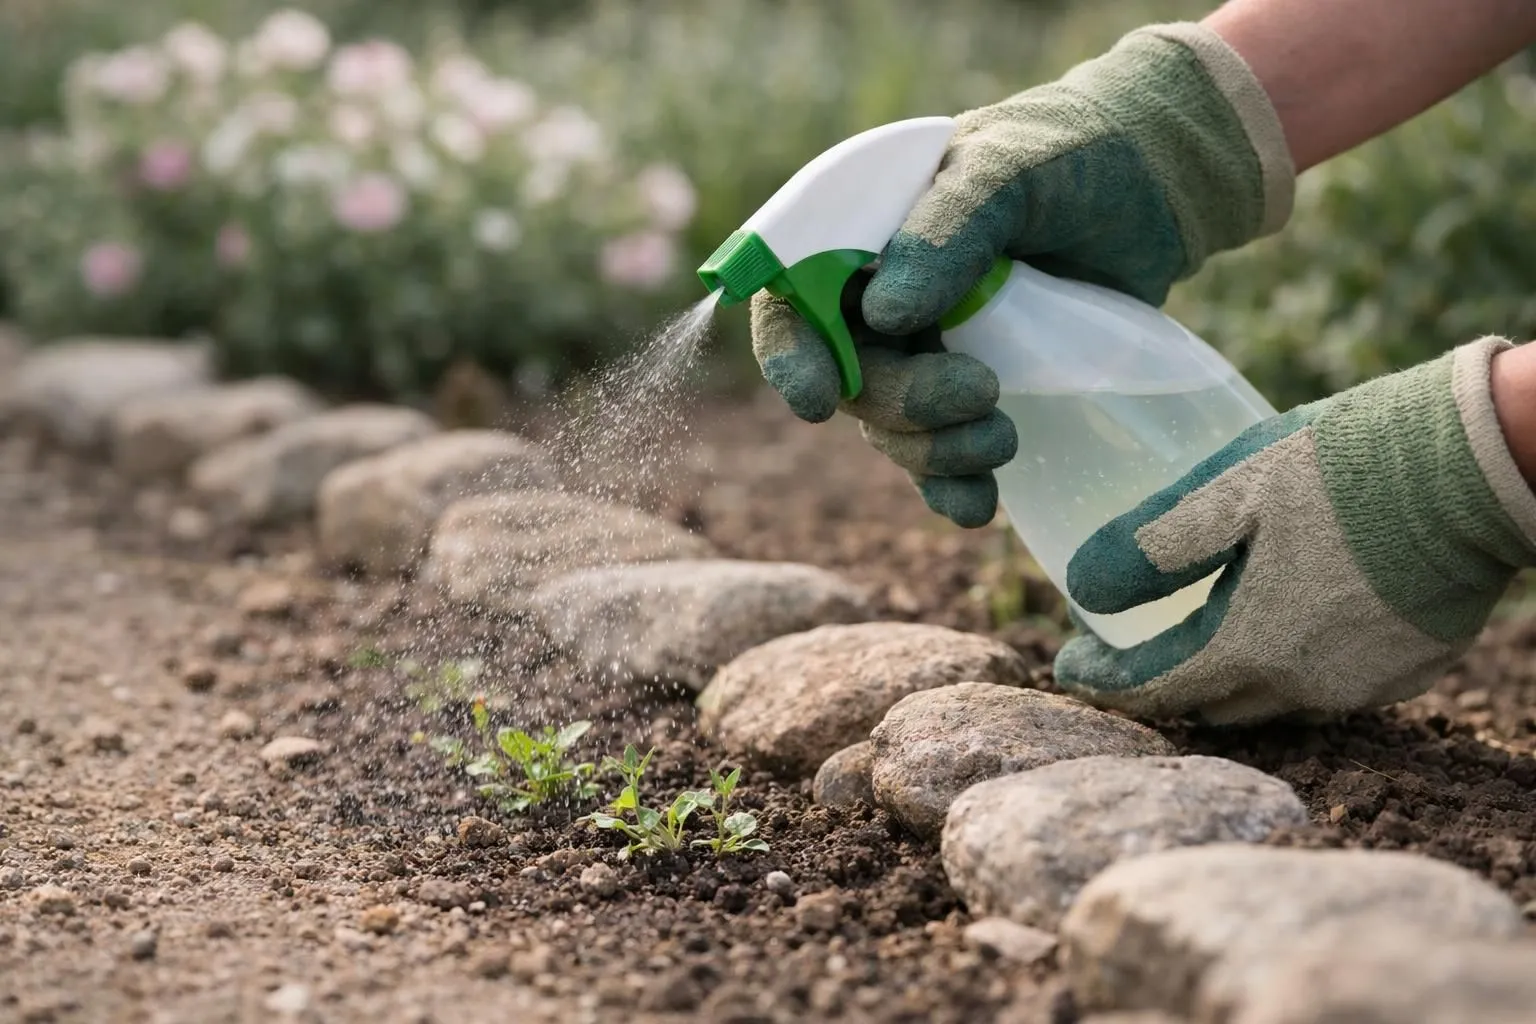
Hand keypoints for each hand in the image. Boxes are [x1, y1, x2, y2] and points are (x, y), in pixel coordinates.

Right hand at [752, 21, 1292, 526]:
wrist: (1155, 189)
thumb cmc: (1072, 155)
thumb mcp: (1010, 169)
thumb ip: (948, 229)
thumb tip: (882, 316)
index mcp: (861, 229)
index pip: (793, 295)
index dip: (792, 352)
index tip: (818, 402)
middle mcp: (877, 293)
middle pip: (848, 374)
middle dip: (900, 404)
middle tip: (980, 396)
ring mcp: (927, 346)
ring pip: (892, 425)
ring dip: (933, 452)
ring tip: (1004, 441)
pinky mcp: (975, 387)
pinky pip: (941, 453)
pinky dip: (953, 485)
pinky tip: (980, 505)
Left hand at [1053, 338, 1535, 724]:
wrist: (1480, 463)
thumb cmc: (1347, 466)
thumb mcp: (1229, 490)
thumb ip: (1148, 547)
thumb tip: (1079, 591)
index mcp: (1253, 649)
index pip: (1154, 691)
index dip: (1103, 682)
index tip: (1068, 663)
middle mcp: (1308, 689)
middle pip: (1210, 703)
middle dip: (1160, 682)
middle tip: (1126, 645)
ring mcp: (1365, 686)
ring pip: (1272, 700)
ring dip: (1228, 675)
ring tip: (1199, 630)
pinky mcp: (1410, 668)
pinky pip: (1328, 683)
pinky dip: (1291, 662)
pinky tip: (1285, 618)